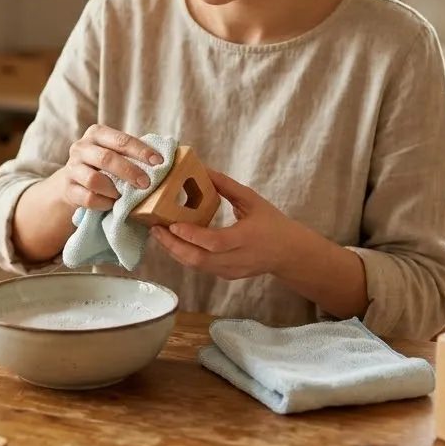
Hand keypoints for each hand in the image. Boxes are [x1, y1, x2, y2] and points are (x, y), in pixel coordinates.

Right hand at [56, 124, 164, 210]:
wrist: (73, 180)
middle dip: (130, 172)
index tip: (159, 162)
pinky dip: (104, 203)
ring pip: (93, 180)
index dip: (141, 151)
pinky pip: (87, 198)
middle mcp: (81, 147)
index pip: (121, 140)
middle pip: (106, 159)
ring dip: (114, 189)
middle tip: (147, 184)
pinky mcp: (67, 189)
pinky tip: (113, 204)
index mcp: (96, 133)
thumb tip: (164, 161)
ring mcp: (71, 169)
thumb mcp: (115, 152)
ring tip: (125, 196)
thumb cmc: (103, 165)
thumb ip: (133, 153)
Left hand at [150, 169, 299, 279]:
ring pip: (196, 267)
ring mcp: (231, 271)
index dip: (192, 236)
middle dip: (173, 245)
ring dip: (175, 251)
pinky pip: (201, 268)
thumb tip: (203, 169)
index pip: (215, 242)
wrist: (289, 253)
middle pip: (199, 260)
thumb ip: (227, 186)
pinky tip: (174, 242)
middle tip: (155, 229)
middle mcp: (238, 259)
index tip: (172, 224)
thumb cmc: (272, 223)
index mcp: (246, 239)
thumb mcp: (252, 200)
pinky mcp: (226, 276)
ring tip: (159, 234)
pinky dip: (185, 256)